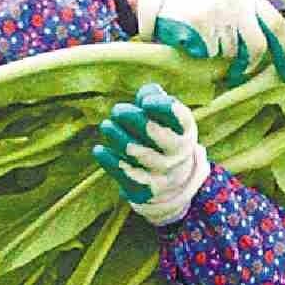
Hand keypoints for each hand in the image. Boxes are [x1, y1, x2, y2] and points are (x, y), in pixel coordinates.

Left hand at [92, 83, 210, 226]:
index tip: (145, 102)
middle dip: (131, 117)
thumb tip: (146, 95)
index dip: (162, 106)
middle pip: (152, 132)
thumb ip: (153, 98)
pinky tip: (99, 150)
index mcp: (185, 131)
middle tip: (117, 111)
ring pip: (135, 152)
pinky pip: (125, 174)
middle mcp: (178, 153)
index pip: (179, 117)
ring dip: (117, 136)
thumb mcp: (164, 116)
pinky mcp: (146, 189)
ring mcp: (163, 173)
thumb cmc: (162, 135)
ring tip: (107, 126)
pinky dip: (109, 161)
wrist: (170, 179)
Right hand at [130, 0, 284, 85]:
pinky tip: (188, 41)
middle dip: (249, 66)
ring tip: (203, 44)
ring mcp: (218, 14)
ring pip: (230, 54)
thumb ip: (246, 15)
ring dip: (219, 58)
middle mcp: (236, 2)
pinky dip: (199, 54)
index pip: (277, 24)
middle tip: (239, 73)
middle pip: (257, 47)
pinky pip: (207, 55)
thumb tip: (275, 46)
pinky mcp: (199, 26)